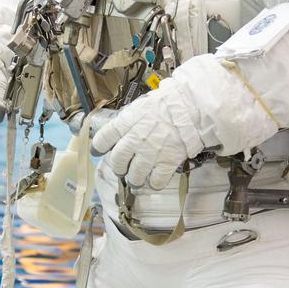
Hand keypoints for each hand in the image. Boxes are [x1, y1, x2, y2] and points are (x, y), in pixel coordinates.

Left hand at [91, 76, 210, 188]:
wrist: (190, 107)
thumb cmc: (167, 103)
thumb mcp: (141, 106)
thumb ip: (130, 120)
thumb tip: (123, 129)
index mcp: (126, 123)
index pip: (103, 139)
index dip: (98, 147)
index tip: (97, 152)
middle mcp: (134, 140)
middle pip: (117, 162)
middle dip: (118, 168)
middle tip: (122, 169)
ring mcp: (150, 153)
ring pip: (134, 176)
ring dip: (134, 179)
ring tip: (137, 180)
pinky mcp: (166, 162)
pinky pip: (156, 182)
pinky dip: (154, 184)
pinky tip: (155, 181)